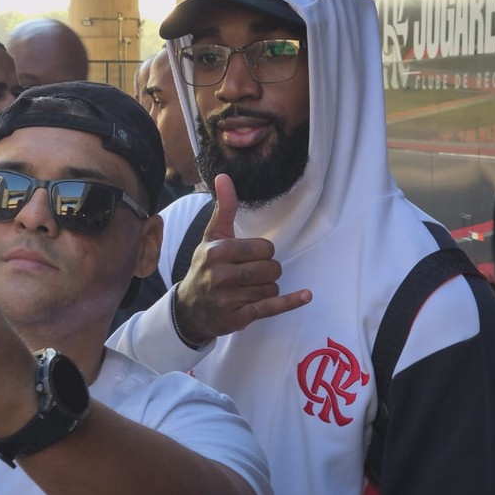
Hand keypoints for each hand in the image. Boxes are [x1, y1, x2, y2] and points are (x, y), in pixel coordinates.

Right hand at [173, 174, 311, 344]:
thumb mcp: (211, 237)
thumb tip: (224, 177)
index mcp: (216, 251)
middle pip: (271, 268)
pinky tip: (305, 295)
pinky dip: (290, 302)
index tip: (248, 258)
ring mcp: (229, 298)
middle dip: (267, 271)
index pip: (264, 248)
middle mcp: (220, 274)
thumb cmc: (204, 268)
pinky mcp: (239, 317)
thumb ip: (224, 209)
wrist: (189, 309)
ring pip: (272, 287)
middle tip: (248, 275)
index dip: (262, 253)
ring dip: (266, 288)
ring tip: (246, 290)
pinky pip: (271, 306)